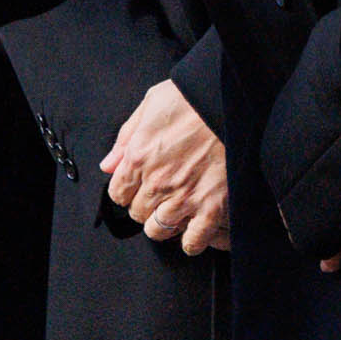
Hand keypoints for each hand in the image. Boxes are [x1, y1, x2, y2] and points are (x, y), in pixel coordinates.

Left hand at [99, 79, 229, 254]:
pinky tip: (193, 231)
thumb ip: (125, 137)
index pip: (118, 194)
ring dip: (163, 224)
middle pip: (137, 213)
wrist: (232, 100)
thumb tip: (108, 165)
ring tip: (173, 212)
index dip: (126, 191)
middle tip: (159, 195)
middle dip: (145, 205)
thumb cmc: (193, 98)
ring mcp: (184, 197)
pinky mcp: (211, 207)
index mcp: (139, 156)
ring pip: (158, 229)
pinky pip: (193, 240)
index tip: (137, 187)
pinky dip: (191, 241)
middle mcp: (157, 181)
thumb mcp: (151, 104)